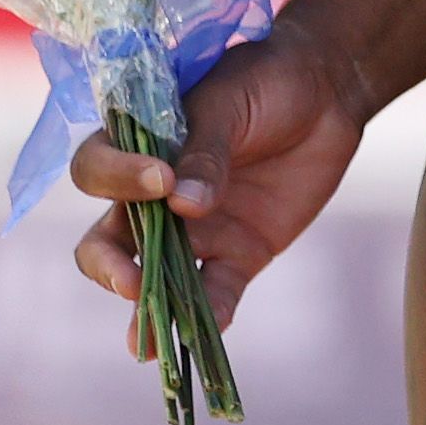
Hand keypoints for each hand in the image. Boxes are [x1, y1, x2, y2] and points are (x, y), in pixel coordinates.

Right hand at [64, 31, 368, 343]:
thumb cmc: (266, 81)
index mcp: (138, 149)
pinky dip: (211, 312)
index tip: (159, 179)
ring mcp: (193, 230)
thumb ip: (205, 152)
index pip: (97, 172)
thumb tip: (184, 205)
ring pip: (154, 278)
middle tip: (132, 280)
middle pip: (106, 242)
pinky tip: (210, 331)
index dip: (116, 180)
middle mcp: (153, 199)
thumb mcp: (231, 103)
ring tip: (146, 344)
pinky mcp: (238, 252)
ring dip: (148, 310)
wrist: (329, 91)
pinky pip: (215, 289)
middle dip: (108, 266)